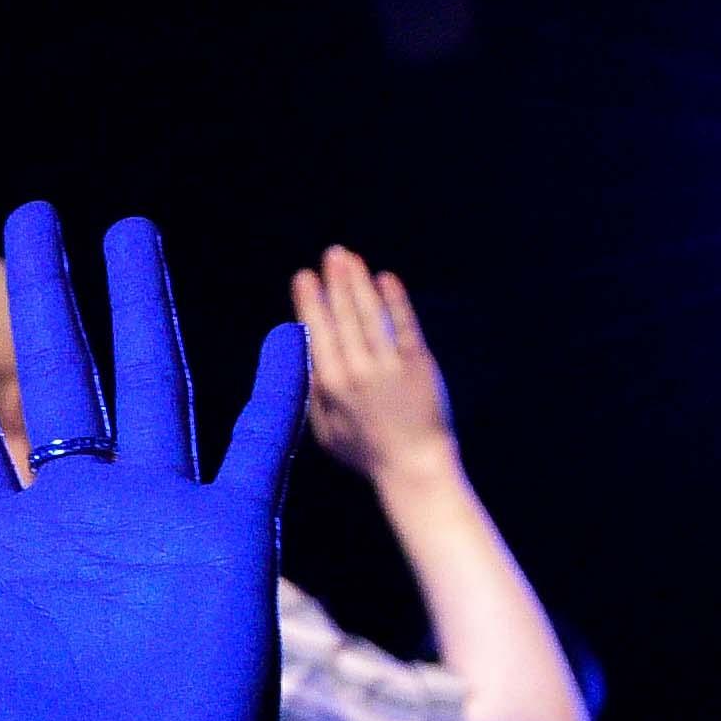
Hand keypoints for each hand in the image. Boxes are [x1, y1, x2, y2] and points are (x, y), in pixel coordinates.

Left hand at [0, 203, 298, 720]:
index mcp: (10, 549)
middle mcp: (85, 520)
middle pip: (62, 380)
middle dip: (47, 297)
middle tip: (33, 214)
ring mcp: (161, 523)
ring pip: (153, 387)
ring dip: (144, 309)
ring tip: (131, 230)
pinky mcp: (232, 542)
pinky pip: (254, 452)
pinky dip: (269, 396)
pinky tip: (279, 335)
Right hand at [291, 246, 456, 482]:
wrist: (413, 465)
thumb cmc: (365, 451)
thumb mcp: (323, 430)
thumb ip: (311, 393)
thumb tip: (301, 356)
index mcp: (329, 387)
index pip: (317, 334)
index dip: (310, 302)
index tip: (303, 277)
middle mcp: (357, 371)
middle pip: (344, 317)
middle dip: (336, 282)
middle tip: (332, 254)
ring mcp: (389, 366)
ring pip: (371, 315)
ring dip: (360, 284)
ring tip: (351, 259)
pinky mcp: (418, 364)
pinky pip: (404, 325)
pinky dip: (395, 301)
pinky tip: (386, 280)